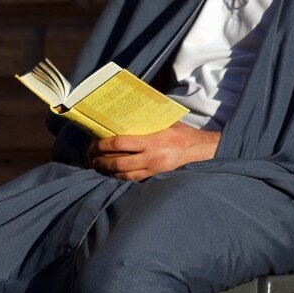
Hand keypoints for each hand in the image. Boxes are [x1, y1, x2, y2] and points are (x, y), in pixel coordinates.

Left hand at [86, 122, 219, 181]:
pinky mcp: (156, 177)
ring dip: (108, 171)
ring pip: (123, 174)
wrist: (203, 152)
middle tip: (91, 157)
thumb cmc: (184, 134)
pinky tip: (113, 173)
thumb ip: (149, 121)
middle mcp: (152, 157)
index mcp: (153, 140)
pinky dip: (120, 177)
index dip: (104, 145)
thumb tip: (129, 112)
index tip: (94, 143)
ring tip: (98, 166)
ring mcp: (154, 169)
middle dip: (101, 161)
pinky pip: (133, 180)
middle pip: (118, 162)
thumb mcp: (167, 122)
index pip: (121, 143)